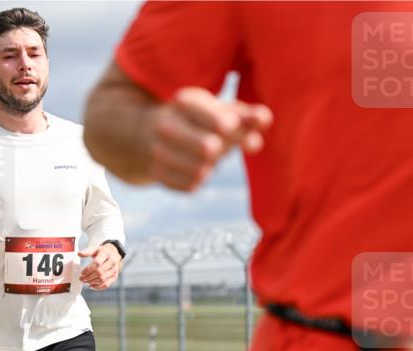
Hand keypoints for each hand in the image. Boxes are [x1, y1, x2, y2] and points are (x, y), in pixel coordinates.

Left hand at [79, 244, 121, 289]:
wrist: (114, 254)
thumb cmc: (102, 252)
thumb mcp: (95, 249)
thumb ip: (87, 252)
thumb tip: (79, 254)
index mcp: (106, 254)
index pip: (97, 263)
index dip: (88, 269)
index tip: (82, 272)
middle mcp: (112, 262)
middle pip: (100, 272)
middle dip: (89, 277)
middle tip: (81, 278)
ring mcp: (114, 270)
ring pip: (103, 279)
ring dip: (92, 282)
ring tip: (85, 281)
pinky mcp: (115, 276)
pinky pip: (107, 284)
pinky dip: (98, 287)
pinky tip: (91, 286)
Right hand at [144, 87, 272, 190]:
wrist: (147, 133)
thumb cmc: (197, 120)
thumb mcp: (219, 110)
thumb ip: (246, 115)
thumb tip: (264, 120)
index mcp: (185, 102)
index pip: (215, 119)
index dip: (229, 127)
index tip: (231, 128)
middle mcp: (166, 126)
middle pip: (209, 148)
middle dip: (221, 150)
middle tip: (219, 146)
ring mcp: (157, 151)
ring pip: (201, 171)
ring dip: (211, 167)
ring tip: (206, 158)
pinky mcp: (155, 174)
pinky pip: (189, 186)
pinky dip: (197, 180)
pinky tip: (192, 168)